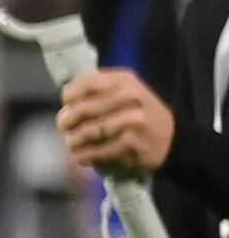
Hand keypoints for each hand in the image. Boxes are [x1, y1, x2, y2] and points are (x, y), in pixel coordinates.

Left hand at [60, 68, 176, 180]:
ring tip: (73, 144)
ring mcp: (133, 121)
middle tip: (65, 128)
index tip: (67, 105)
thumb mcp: (127, 92)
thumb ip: (98, 92)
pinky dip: (84, 156)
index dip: (69, 96)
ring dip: (73, 141)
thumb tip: (66, 106)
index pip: (86, 83)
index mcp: (126, 81)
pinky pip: (96, 151)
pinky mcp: (132, 143)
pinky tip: (83, 156)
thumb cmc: (140, 114)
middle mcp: (131, 97)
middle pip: (81, 109)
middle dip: (66, 122)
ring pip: (86, 132)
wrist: (173, 139)